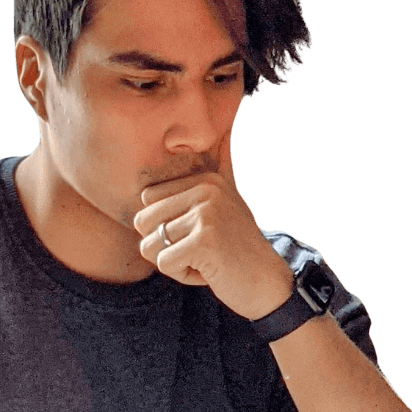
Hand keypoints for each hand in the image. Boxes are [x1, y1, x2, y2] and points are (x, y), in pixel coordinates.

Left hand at [133, 138, 293, 319]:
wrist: (268, 283)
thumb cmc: (241, 247)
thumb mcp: (231, 198)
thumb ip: (223, 164)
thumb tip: (225, 128)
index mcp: (206, 180)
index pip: (146, 202)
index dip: (165, 227)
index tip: (199, 235)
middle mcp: (206, 190)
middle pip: (143, 222)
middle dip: (164, 246)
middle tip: (200, 250)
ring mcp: (206, 214)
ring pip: (151, 245)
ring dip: (175, 262)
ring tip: (206, 260)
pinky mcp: (204, 241)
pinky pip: (164, 263)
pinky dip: (182, 275)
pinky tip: (209, 271)